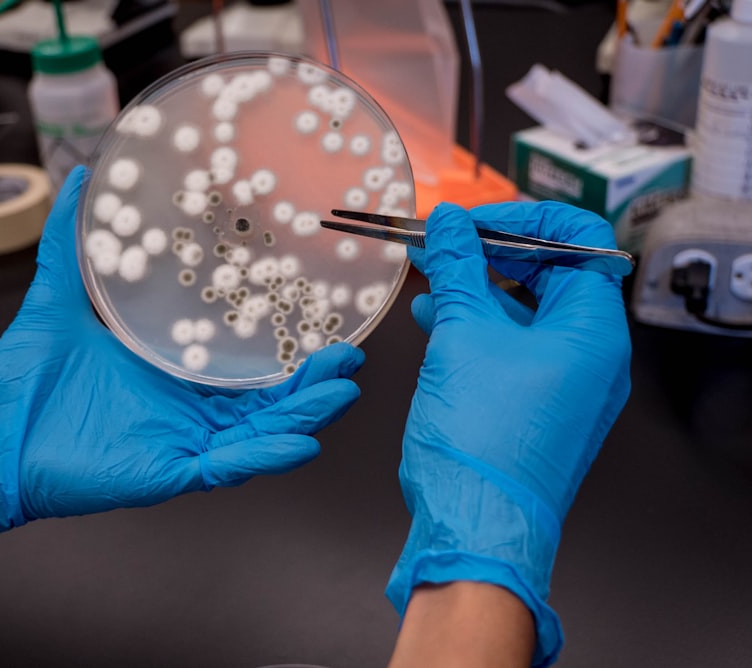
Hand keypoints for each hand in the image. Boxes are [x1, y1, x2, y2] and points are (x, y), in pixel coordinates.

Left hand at [0, 166, 363, 564]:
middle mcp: (184, 411)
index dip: (281, 344)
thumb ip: (69, 242)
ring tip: (340, 390)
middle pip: (264, 399)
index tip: (319, 316)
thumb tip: (82, 176)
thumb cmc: (21, 383)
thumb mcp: (54, 300)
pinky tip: (301, 442)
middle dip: (310, 381)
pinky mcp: (169, 472)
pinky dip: (265, 456)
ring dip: (302, 413)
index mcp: (169, 374)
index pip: (238, 360)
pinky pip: (227, 468)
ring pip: (258, 433)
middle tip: (349, 356)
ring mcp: (181, 443)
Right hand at [386, 201, 630, 665]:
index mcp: (592, 330)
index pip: (576, 240)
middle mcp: (590, 356)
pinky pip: (509, 351)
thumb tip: (449, 222)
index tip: (470, 220)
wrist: (474, 527)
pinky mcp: (534, 409)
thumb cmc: (481, 440)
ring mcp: (564, 386)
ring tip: (427, 272)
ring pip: (522, 314)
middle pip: (548, 275)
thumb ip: (458, 269)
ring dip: (474, 289)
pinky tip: (431, 317)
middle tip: (441, 241)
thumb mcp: (462, 336)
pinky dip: (474, 328)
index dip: (521, 218)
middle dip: (489, 252)